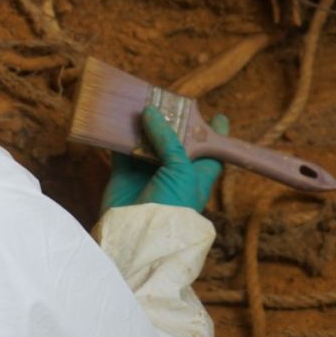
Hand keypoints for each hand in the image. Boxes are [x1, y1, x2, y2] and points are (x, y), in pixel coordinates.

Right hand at [101, 106, 229, 212]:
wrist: (140, 235)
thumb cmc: (172, 205)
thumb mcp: (181, 170)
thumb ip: (168, 139)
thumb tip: (149, 112)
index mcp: (197, 175)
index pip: (211, 152)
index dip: (214, 134)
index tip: (216, 117)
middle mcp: (174, 173)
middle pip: (175, 142)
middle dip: (172, 122)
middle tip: (167, 100)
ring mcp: (148, 174)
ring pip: (147, 142)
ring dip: (143, 125)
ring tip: (141, 102)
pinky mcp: (124, 175)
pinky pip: (122, 150)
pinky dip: (120, 136)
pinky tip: (119, 120)